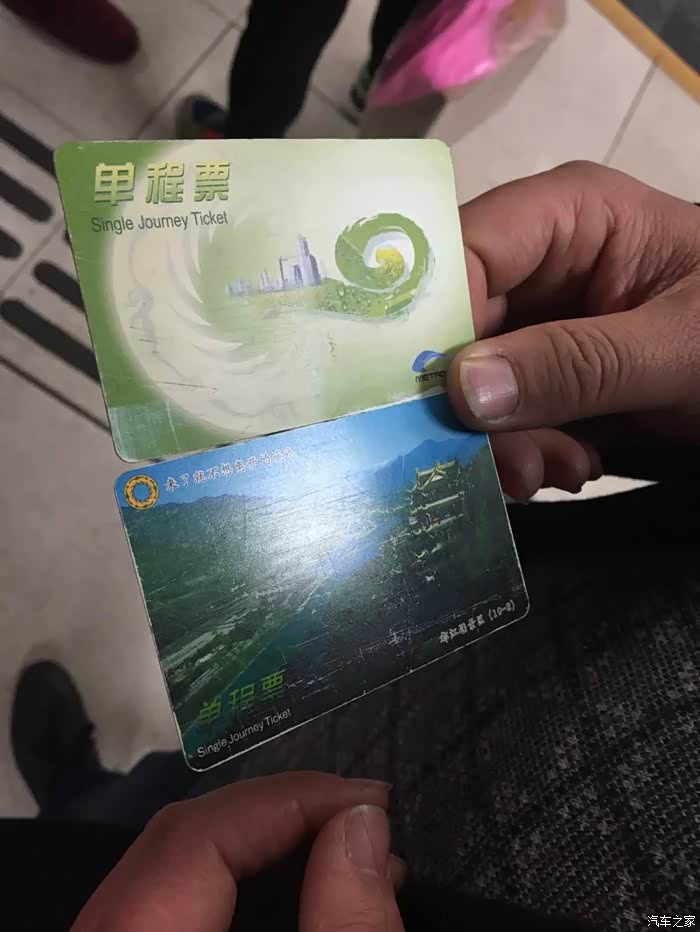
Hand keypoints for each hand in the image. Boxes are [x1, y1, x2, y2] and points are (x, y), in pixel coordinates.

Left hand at [72, 771, 404, 931]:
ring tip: (350, 857)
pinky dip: (240, 887)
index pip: (193, 837)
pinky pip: (173, 903)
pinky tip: (300, 893)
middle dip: (283, 819)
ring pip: (176, 870)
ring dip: (267, 850)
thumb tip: (365, 821)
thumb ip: (342, 928)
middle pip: (180, 843)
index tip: (372, 802)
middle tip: (369, 823)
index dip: (288, 801)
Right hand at [447, 161, 699, 500]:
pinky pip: (503, 415)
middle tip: (511, 463)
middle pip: (457, 327)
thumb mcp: (679, 347)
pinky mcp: (546, 375)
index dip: (434, 318)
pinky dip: (528, 452)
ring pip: (473, 383)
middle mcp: (539, 264)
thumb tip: (464, 390)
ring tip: (563, 466)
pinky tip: (574, 462)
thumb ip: (578, 364)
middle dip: (475, 404)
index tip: (436, 395)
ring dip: (507, 441)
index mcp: (571, 217)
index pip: (466, 248)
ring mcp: (538, 323)